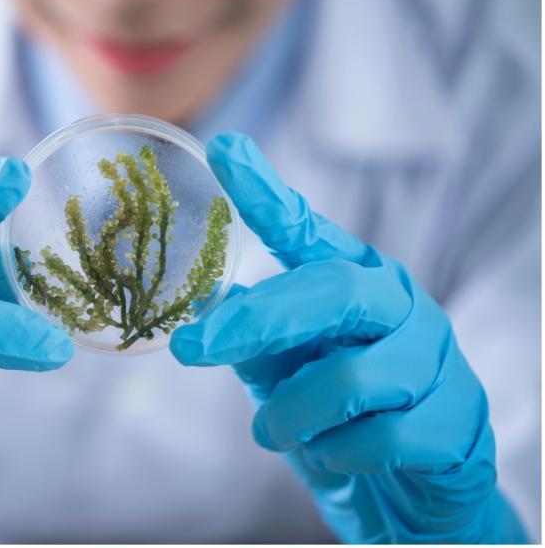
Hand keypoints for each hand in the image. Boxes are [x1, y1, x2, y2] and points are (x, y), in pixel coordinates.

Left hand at [170, 133, 527, 542]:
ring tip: (274, 434)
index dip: (265, 193)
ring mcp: (437, 363)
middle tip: (189, 349)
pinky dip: (337, 456)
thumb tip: (209, 300)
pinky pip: (382, 439)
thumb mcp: (288, 375)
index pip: (308, 231)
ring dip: (293, 415)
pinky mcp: (457, 424)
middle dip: (254, 322)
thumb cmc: (342, 421)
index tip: (222, 149)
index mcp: (355, 284)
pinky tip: (333, 458)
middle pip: (331, 291)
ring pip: (351, 378)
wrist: (413, 497)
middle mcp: (401, 307)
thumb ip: (257, 340)